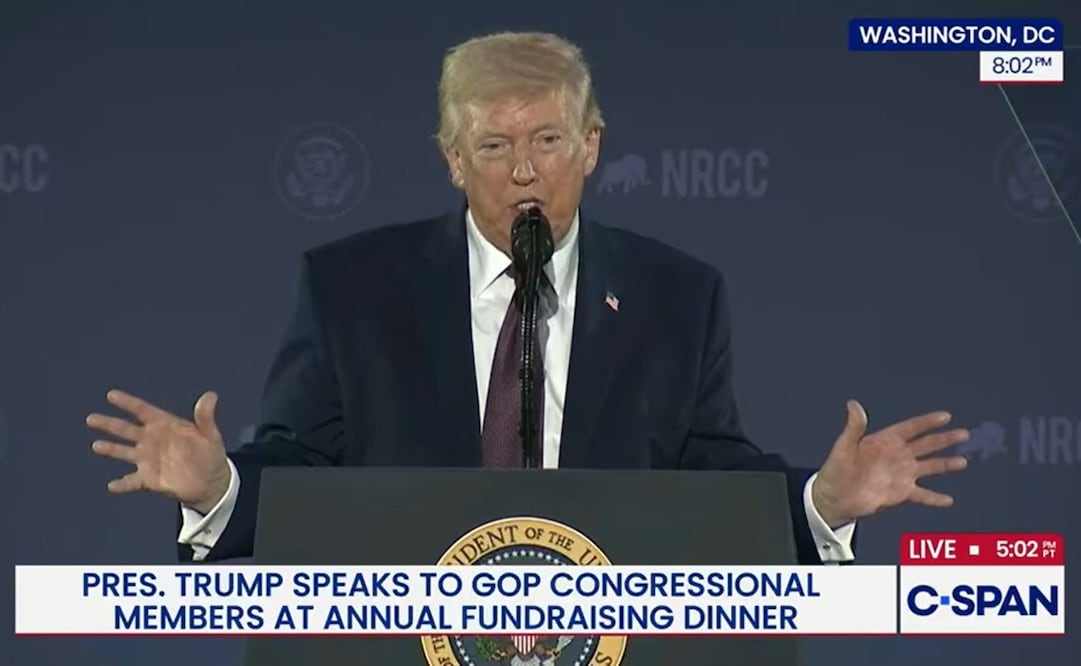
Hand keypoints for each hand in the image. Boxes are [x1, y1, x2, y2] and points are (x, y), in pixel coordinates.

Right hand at [87, 389, 230, 513]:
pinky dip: (122, 484)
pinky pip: (132, 481)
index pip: (142, 411)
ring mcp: (148, 460)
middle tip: (91, 418)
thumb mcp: (210, 434)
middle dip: (109, 424)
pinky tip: (112, 486)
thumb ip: (205, 417)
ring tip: (96, 446)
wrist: (211, 481)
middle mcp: (151, 440)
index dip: (128, 403)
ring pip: (124, 452)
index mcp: (164, 425)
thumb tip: (211, 395)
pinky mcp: (149, 479)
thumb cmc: (209, 453)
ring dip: (111, 449)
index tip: (111, 395)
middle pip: (126, 430)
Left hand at [812, 399, 968, 527]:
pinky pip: (922, 495)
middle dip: (944, 439)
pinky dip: (935, 498)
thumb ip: (854, 427)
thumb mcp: (844, 446)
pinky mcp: (901, 493)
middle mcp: (897, 456)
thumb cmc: (837, 469)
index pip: (910, 428)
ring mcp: (901, 474)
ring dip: (945, 464)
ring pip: (929, 467)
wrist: (834, 496)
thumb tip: (853, 403)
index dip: (927, 422)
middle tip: (964, 434)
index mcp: (885, 441)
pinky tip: (949, 500)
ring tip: (963, 462)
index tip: (946, 416)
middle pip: (926, 445)